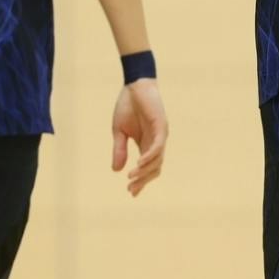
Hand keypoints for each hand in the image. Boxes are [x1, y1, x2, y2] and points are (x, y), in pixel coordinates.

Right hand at [112, 79, 167, 196]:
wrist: (134, 85)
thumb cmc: (127, 106)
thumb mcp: (119, 132)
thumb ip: (120, 150)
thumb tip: (116, 170)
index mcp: (146, 144)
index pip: (147, 168)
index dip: (141, 181)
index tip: (131, 193)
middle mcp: (156, 143)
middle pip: (154, 168)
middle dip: (143, 180)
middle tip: (131, 189)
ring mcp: (160, 135)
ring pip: (157, 160)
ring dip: (145, 171)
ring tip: (132, 177)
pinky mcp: (161, 126)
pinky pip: (158, 146)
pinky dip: (149, 157)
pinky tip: (139, 163)